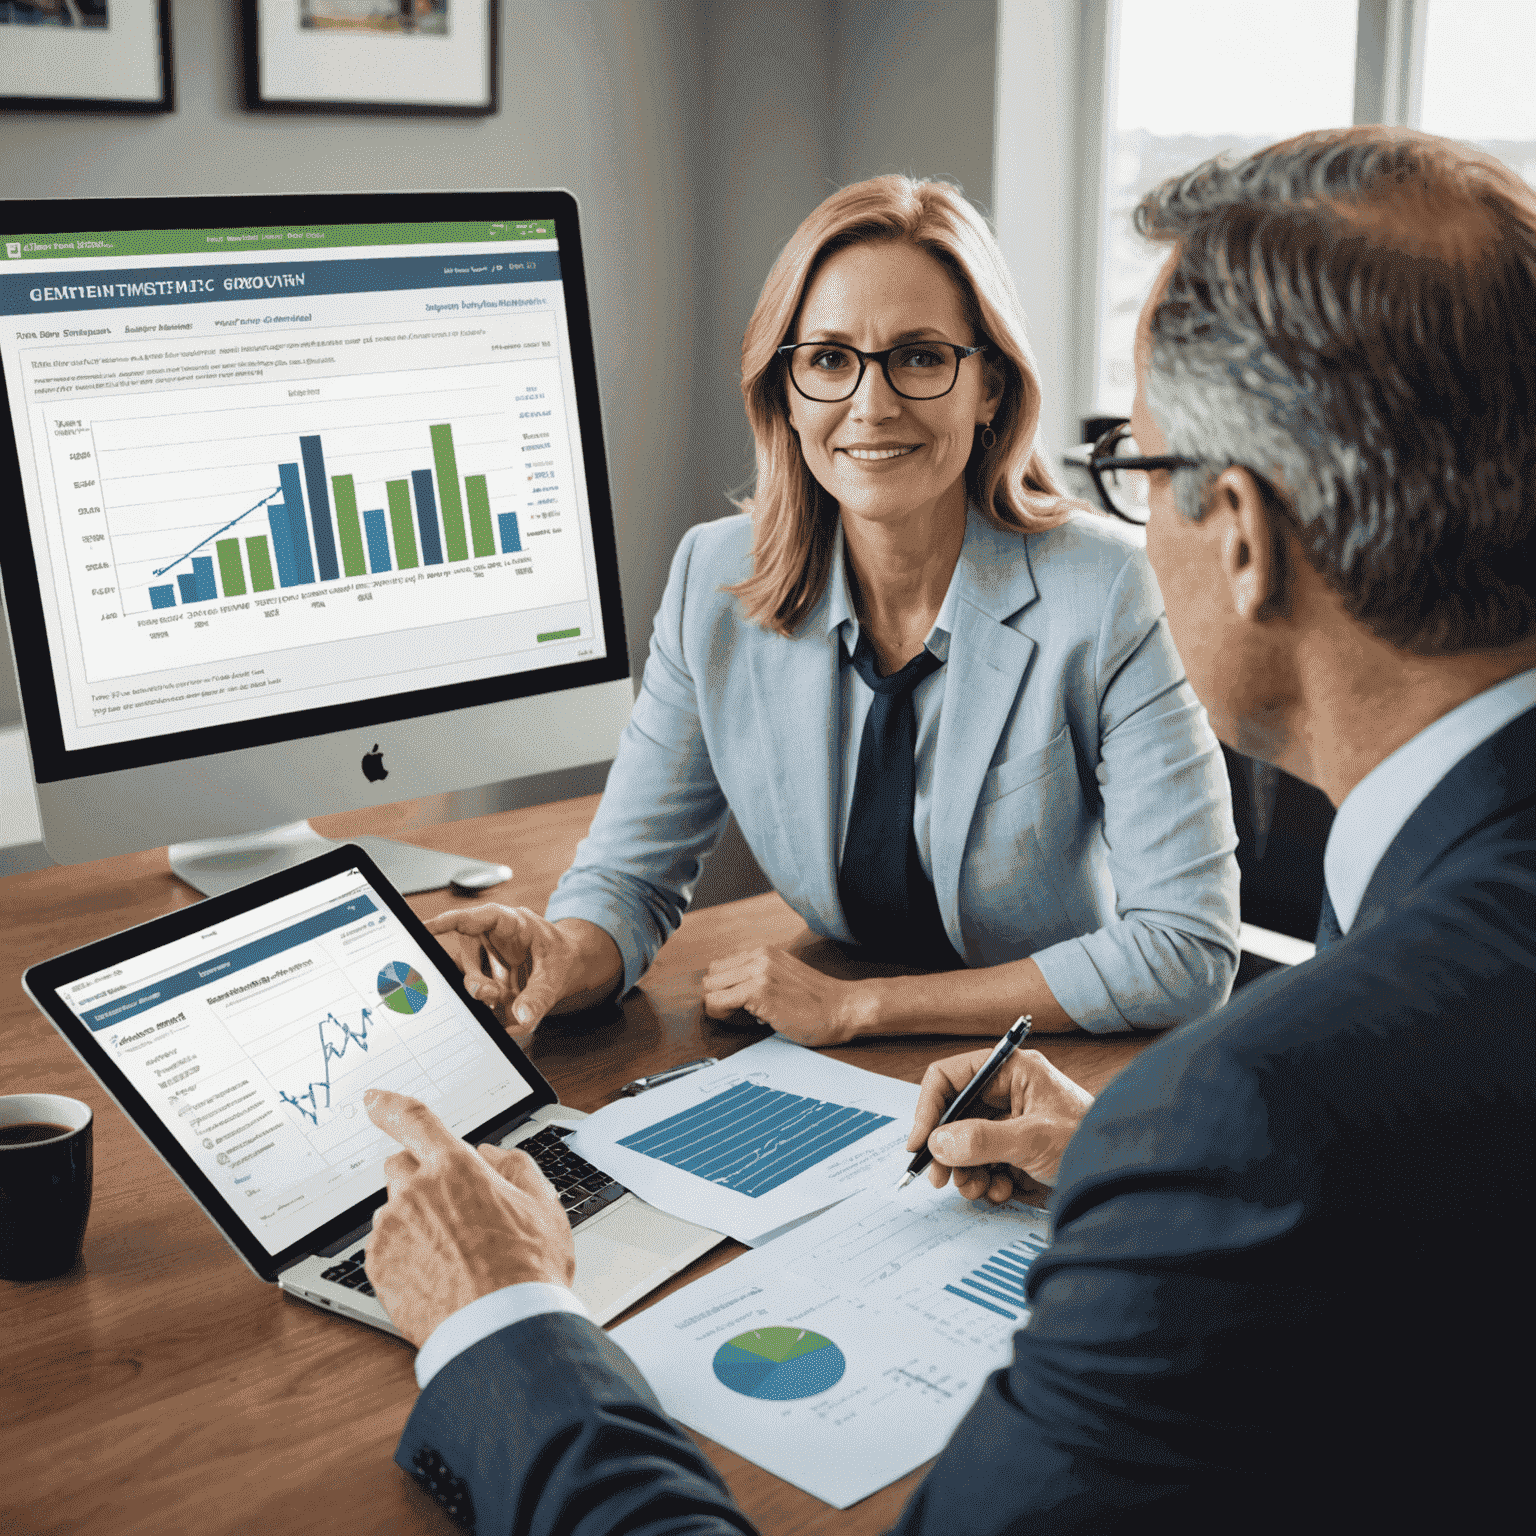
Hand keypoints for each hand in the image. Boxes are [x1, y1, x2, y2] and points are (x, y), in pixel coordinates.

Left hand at [362, 1088, 574, 1346]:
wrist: (500, 1330)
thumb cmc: (528, 1271)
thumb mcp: (544, 1205)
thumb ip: (515, 1166)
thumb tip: (491, 1154)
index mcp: (456, 1167)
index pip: (413, 1118)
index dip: (390, 1104)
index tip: (373, 1099)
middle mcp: (416, 1191)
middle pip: (399, 1164)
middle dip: (418, 1175)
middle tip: (449, 1207)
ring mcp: (392, 1229)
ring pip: (393, 1209)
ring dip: (412, 1219)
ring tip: (451, 1254)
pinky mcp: (377, 1266)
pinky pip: (383, 1247)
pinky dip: (403, 1254)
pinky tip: (435, 1274)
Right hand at [425, 904, 593, 1041]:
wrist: (577, 963)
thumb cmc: (566, 955)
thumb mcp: (558, 974)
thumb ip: (540, 996)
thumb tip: (521, 1018)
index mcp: (514, 923)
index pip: (478, 918)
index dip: (450, 921)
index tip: (426, 928)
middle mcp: (498, 936)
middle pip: (468, 951)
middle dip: (473, 977)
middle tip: (488, 995)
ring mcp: (494, 955)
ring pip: (473, 972)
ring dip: (482, 991)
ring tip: (500, 1002)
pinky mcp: (495, 974)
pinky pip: (484, 989)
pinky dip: (492, 1005)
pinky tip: (505, 1014)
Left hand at [702, 944, 867, 1045]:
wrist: (843, 1008)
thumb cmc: (817, 1001)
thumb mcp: (784, 976)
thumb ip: (759, 976)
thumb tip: (731, 991)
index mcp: (764, 951)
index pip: (720, 966)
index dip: (725, 988)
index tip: (738, 1003)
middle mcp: (759, 956)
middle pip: (711, 976)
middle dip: (719, 996)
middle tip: (738, 1012)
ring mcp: (758, 972)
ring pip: (710, 989)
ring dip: (720, 1006)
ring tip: (742, 1016)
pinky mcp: (758, 991)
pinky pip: (717, 1002)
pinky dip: (722, 1014)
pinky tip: (746, 1019)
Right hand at [907, 1047, 1092, 1198]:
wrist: (1125, 1178)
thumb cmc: (1092, 1143)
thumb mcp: (1034, 1139)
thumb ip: (982, 1140)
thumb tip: (938, 1142)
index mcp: (1012, 1072)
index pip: (952, 1076)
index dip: (929, 1107)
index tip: (919, 1142)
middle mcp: (1007, 1094)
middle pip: (953, 1115)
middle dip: (945, 1149)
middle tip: (940, 1179)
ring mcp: (1010, 1125)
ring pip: (964, 1145)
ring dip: (964, 1171)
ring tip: (978, 1190)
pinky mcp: (1015, 1153)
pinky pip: (982, 1165)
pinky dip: (984, 1182)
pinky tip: (1002, 1192)